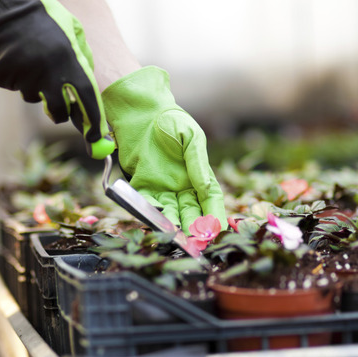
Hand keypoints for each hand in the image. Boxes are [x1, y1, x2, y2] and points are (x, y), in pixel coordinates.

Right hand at [0, 0, 111, 157]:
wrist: (6, 5)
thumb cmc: (44, 19)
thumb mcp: (71, 35)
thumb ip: (80, 60)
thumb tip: (86, 90)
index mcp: (70, 62)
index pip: (87, 100)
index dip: (94, 123)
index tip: (96, 139)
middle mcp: (49, 73)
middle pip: (58, 112)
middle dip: (59, 114)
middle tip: (56, 108)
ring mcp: (25, 76)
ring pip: (33, 97)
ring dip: (33, 86)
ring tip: (31, 60)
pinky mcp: (4, 76)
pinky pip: (12, 86)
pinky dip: (13, 76)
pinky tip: (14, 57)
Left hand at [101, 67, 226, 231]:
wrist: (141, 113)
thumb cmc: (171, 121)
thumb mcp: (191, 138)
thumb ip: (197, 163)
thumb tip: (206, 188)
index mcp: (199, 176)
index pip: (211, 201)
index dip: (214, 217)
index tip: (216, 232)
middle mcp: (182, 187)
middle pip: (191, 213)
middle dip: (194, 229)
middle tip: (197, 243)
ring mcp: (162, 189)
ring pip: (170, 213)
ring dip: (173, 226)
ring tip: (176, 236)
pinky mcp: (142, 187)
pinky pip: (147, 203)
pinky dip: (151, 212)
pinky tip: (155, 219)